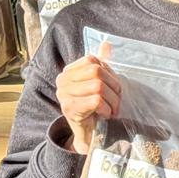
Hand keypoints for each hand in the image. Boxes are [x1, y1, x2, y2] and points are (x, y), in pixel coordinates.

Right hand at [56, 40, 121, 155]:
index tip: (112, 88)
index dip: (109, 73)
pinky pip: (96, 101)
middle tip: (116, 101)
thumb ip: (101, 63)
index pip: (93, 61)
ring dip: (112, 100)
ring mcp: (63, 94)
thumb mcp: (98, 83)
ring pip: (98, 86)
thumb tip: (106, 43)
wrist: (88, 134)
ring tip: (112, 109)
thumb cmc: (94, 108)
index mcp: (69, 71)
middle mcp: (62, 80)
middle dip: (113, 87)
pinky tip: (105, 115)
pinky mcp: (69, 108)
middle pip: (96, 72)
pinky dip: (106, 108)